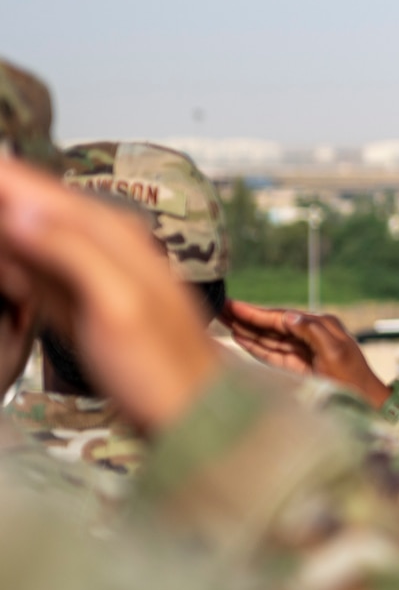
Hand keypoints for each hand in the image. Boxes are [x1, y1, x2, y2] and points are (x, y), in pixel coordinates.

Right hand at [0, 154, 216, 432]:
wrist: (189, 412)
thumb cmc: (160, 365)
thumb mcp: (117, 304)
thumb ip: (73, 252)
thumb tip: (22, 211)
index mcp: (112, 236)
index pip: (42, 192)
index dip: (4, 177)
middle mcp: (103, 247)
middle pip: (33, 209)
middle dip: (2, 197)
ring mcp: (91, 277)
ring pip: (30, 239)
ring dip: (5, 226)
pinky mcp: (80, 308)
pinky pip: (34, 274)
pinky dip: (11, 263)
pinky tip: (3, 262)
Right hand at [223, 299, 391, 407]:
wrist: (363, 400)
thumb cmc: (352, 377)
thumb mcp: (335, 352)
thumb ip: (312, 332)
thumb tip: (289, 316)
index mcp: (320, 326)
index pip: (281, 317)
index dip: (255, 312)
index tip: (232, 304)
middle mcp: (309, 334)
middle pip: (271, 324)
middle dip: (245, 317)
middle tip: (219, 307)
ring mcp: (302, 350)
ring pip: (268, 337)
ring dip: (246, 329)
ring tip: (223, 319)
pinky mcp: (297, 365)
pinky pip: (272, 352)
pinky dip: (255, 345)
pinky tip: (240, 337)